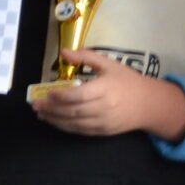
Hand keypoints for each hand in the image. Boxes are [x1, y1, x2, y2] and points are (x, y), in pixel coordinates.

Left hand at [30, 50, 184, 139]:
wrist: (148, 104)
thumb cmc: (127, 81)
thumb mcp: (109, 64)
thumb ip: (86, 57)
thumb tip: (64, 52)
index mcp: (106, 89)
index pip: (80, 96)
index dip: (61, 96)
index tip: (47, 93)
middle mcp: (104, 108)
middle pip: (73, 111)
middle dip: (52, 109)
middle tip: (35, 105)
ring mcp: (103, 122)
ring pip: (74, 124)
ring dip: (55, 120)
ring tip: (40, 114)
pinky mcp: (103, 132)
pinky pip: (80, 131)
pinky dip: (65, 127)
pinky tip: (55, 121)